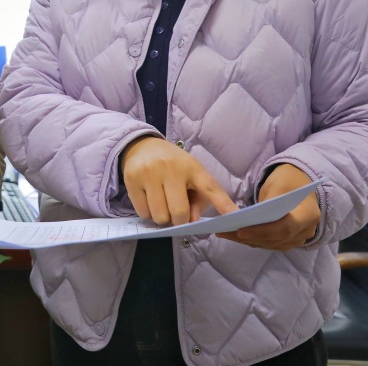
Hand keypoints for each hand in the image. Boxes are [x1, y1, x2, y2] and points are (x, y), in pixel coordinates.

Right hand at [120, 136, 235, 224]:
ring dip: (162, 217)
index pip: (210, 187)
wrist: (141, 146)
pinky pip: (143, 212)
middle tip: (176, 212)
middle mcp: (171, 168)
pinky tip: (148, 199)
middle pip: (179, 212)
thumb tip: (191, 221)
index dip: (223, 204)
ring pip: (159, 216)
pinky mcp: (132, 179)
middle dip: (178, 220)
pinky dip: (147, 212)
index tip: (235, 217)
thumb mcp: (190, 175)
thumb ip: (198, 200)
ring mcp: (149, 173)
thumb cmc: (172, 165)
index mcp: (192, 167)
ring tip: (161, 203)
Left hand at [219, 164, 319, 250]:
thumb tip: (249, 219)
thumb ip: (267, 203)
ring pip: (270, 244)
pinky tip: (234, 235)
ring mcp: (297, 238)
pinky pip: (269, 243)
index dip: (262, 231)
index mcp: (308, 215)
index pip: (284, 228)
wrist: (299, 183)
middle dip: (249, 237)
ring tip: (224, 233)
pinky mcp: (287, 240)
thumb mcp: (278, 185)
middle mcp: (306, 231)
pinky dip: (252, 240)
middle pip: (275, 240)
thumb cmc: (288, 180)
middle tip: (224, 232)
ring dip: (247, 240)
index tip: (240, 230)